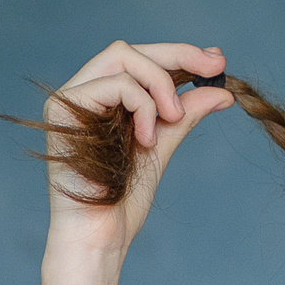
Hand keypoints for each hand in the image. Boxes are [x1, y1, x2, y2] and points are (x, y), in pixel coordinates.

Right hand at [34, 41, 232, 284]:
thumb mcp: (162, 147)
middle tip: (214, 70)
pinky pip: (116, 85)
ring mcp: (69, 98)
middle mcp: (82, 93)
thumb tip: (222, 91)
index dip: (179, 54)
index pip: (138, 60)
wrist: (101, 234)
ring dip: (161, 85)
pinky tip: (147, 139)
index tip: (217, 62)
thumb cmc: (123, 199)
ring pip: (123, 57)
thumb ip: (183, 116)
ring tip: (173, 120)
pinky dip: (143, 106)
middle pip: (128, 50)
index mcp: (102, 100)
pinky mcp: (62, 108)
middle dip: (177, 55)